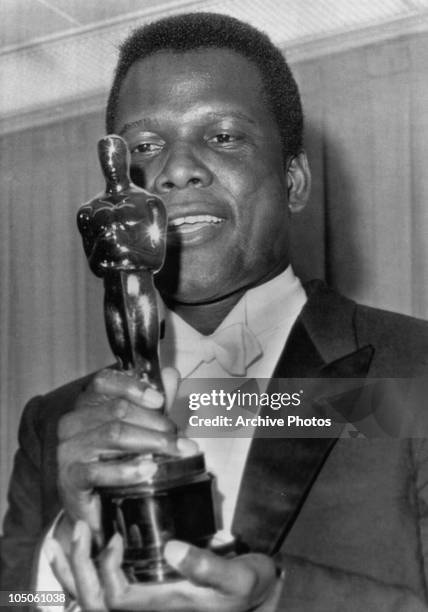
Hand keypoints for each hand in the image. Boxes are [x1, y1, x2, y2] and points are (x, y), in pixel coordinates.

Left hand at [48, 521, 282, 611]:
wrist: (259, 591)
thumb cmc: (248, 585)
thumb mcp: (237, 576)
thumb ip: (207, 566)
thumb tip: (172, 548)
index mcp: (166, 603)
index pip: (117, 598)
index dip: (106, 570)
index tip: (114, 536)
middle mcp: (151, 604)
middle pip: (96, 602)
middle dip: (78, 567)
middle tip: (78, 527)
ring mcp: (149, 595)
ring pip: (96, 595)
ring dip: (76, 567)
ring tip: (65, 536)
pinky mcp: (152, 583)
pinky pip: (110, 581)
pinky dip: (90, 565)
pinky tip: (87, 543)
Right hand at [56, 367, 195, 547]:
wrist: (96, 507)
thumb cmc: (117, 462)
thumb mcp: (140, 428)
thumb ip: (154, 402)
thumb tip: (170, 374)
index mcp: (87, 404)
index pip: (104, 381)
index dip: (133, 386)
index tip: (160, 400)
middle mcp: (73, 422)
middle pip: (117, 409)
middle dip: (155, 421)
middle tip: (179, 436)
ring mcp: (69, 449)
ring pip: (114, 434)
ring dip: (151, 442)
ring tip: (175, 450)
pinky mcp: (70, 477)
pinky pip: (99, 469)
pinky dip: (128, 469)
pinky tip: (149, 470)